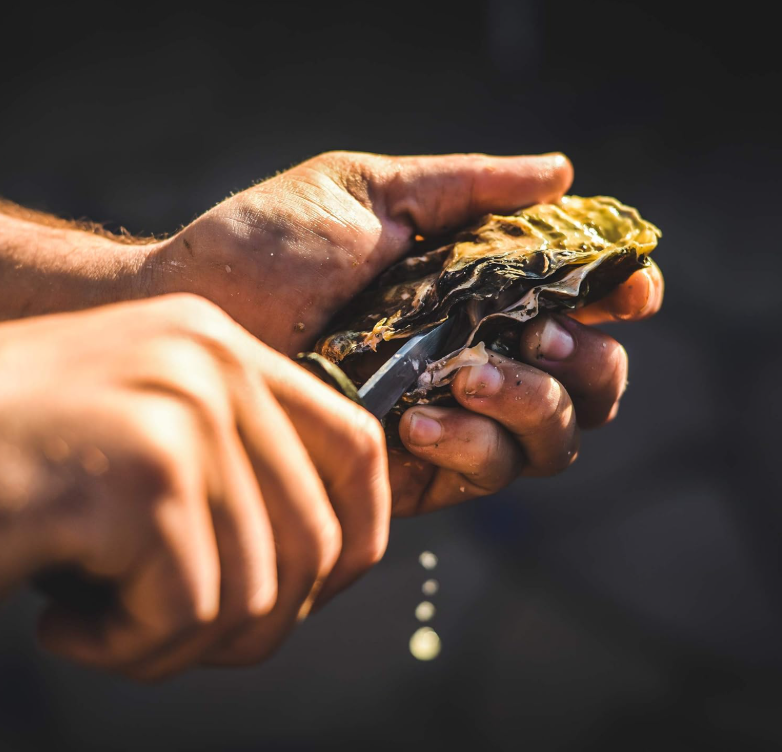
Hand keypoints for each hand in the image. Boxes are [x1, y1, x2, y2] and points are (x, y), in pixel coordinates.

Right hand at [0, 294, 389, 678]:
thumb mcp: (141, 438)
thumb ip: (233, 472)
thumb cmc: (12, 459)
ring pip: (256, 589)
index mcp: (221, 350)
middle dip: (263, 621)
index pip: (355, 442)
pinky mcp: (142, 477)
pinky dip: (130, 651)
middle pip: (316, 536)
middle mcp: (211, 366)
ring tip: (105, 625)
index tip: (324, 590)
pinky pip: (189, 613)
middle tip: (177, 638)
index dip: (364, 531)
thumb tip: (325, 558)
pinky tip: (65, 621)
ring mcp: (181, 414)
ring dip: (182, 643)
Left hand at [148, 151, 662, 512]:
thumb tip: (563, 173)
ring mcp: (455, 415)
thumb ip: (467, 189)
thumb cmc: (272, 244)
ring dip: (534, 406)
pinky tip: (418, 421)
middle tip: (541, 335)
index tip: (628, 292)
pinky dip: (476, 447)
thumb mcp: (370, 193)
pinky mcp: (420, 470)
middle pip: (590, 383)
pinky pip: (489, 475)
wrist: (195, 312)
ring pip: (555, 440)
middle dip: (588, 364)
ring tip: (467, 374)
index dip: (619, 299)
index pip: (579, 302)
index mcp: (479, 288)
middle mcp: (480, 353)